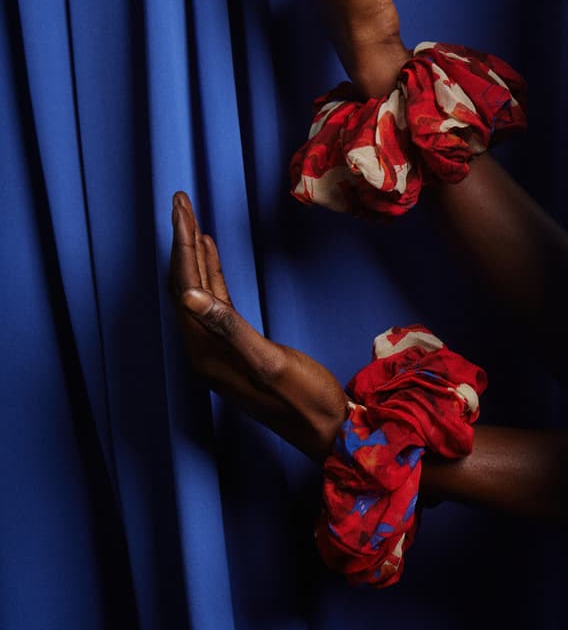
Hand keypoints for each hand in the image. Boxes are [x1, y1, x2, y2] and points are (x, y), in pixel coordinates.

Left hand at [169, 191, 346, 461]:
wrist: (327, 430)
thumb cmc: (304, 399)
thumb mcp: (269, 362)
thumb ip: (228, 328)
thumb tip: (188, 297)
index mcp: (205, 351)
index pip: (184, 286)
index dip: (181, 243)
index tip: (179, 205)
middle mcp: (204, 349)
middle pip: (185, 284)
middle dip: (182, 240)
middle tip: (180, 199)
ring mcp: (218, 350)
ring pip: (199, 291)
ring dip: (195, 254)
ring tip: (191, 217)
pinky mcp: (236, 348)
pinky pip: (216, 302)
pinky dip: (212, 273)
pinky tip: (212, 253)